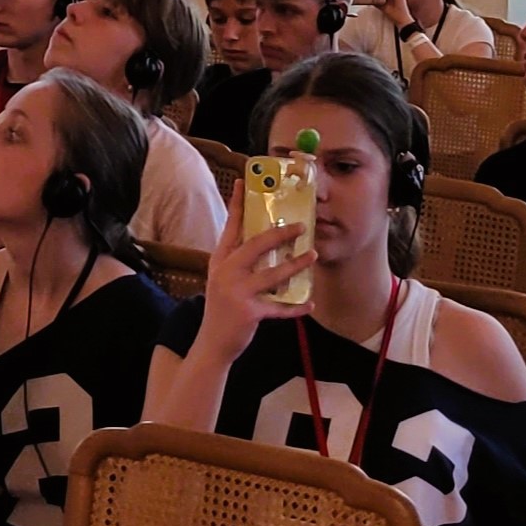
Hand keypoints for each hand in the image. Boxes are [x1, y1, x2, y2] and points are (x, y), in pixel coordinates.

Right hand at [197, 215, 312, 353]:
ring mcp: (237, 292)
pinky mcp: (249, 312)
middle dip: (280, 234)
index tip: (243, 182)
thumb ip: (237, 261)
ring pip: (272, 274)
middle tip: (301, 226)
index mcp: (220, 260)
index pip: (231, 226)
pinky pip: (278, 307)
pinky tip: (309, 304)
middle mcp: (227, 272)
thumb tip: (265, 241)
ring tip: (312, 256)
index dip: (238, 204)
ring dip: (295, 265)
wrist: (212, 342)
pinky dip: (296, 307)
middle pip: (255, 245)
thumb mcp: (222, 278)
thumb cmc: (222, 307)